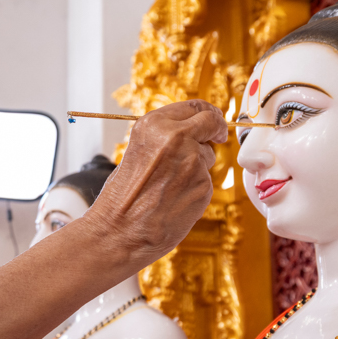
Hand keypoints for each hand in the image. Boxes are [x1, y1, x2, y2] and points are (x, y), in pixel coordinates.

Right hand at [82, 100, 226, 267]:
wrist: (119, 231)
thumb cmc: (121, 199)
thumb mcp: (136, 153)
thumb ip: (163, 140)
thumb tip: (188, 136)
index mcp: (154, 125)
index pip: (193, 107)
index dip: (206, 112)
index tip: (213, 119)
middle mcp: (176, 137)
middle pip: (210, 122)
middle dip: (216, 128)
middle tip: (218, 135)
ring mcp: (193, 161)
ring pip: (208, 157)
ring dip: (198, 167)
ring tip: (169, 188)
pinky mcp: (203, 185)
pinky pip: (205, 182)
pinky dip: (195, 190)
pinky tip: (174, 201)